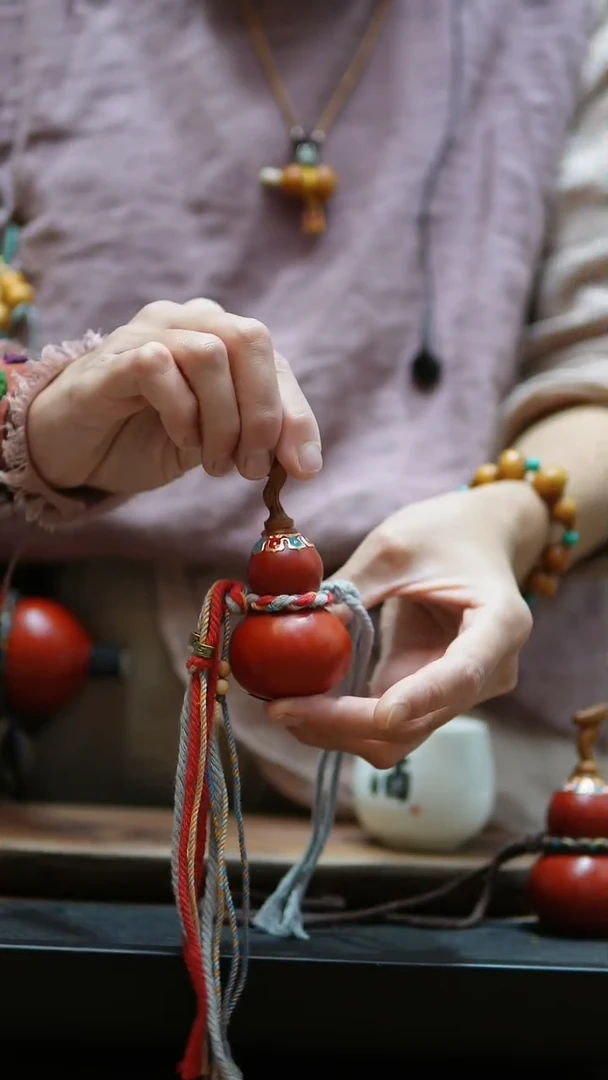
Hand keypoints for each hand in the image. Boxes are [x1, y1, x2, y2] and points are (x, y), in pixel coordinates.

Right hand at [27, 298, 321, 493]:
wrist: (74, 450)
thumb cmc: (146, 438)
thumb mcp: (215, 444)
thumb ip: (257, 441)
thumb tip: (305, 464)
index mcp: (220, 337)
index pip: (274, 361)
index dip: (295, 415)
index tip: (301, 468)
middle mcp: (188, 321)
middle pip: (250, 339)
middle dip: (262, 413)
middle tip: (251, 467)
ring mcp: (147, 332)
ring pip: (209, 353)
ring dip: (222, 420)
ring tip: (213, 463)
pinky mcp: (112, 357)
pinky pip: (158, 365)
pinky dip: (181, 411)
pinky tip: (180, 441)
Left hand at [268, 482, 547, 766]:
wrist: (478, 538)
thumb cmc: (444, 532)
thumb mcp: (396, 547)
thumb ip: (353, 588)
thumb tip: (298, 629)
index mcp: (499, 625)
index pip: (462, 674)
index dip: (421, 697)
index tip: (379, 712)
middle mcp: (489, 672)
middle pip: (417, 721)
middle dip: (347, 723)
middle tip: (281, 707)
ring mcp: (460, 693)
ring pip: (398, 738)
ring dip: (338, 732)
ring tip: (282, 707)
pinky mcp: (430, 699)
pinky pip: (385, 726)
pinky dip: (343, 721)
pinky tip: (302, 703)